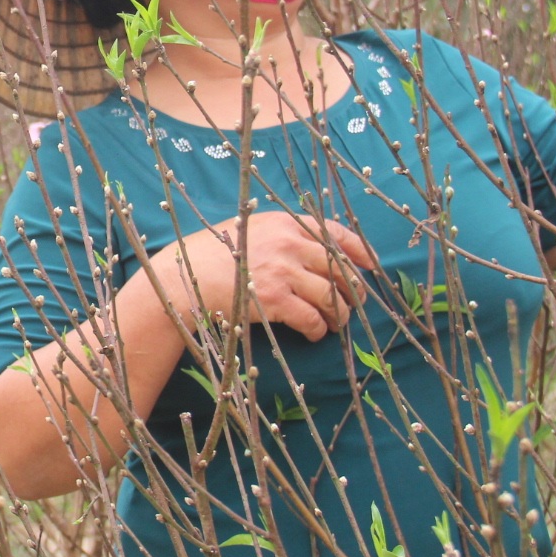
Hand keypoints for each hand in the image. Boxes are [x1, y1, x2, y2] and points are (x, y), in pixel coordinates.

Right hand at [148, 211, 375, 340]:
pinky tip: (315, 333)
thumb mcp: (249, 229)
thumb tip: (316, 251)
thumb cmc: (213, 255)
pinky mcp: (275, 300)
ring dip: (340, 313)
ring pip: (332, 295)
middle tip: (355, 302)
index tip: (372, 264)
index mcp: (284, 222)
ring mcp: (283, 272)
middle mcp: (289, 244)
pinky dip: (319, 329)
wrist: (183, 278)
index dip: (359, 250)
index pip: (334, 232)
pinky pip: (313, 318)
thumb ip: (282, 234)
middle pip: (340, 267)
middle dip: (354, 288)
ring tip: (337, 323)